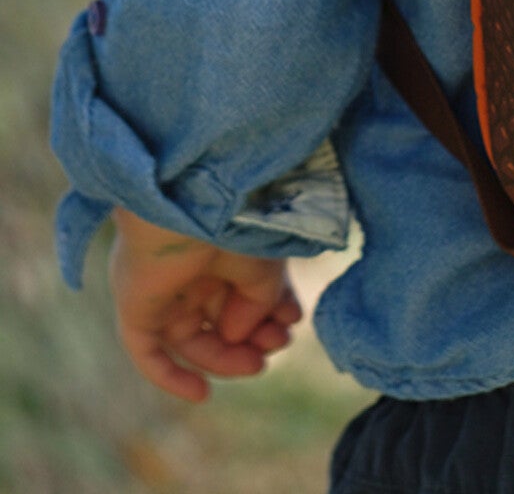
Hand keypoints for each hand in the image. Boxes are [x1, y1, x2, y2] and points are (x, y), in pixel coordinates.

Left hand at [109, 207, 302, 402]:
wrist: (194, 201)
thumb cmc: (233, 223)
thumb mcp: (263, 265)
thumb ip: (258, 304)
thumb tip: (239, 336)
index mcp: (219, 251)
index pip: (242, 292)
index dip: (270, 312)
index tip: (293, 320)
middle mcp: (189, 272)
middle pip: (219, 319)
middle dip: (251, 337)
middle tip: (277, 344)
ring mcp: (162, 292)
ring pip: (192, 339)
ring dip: (224, 357)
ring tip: (257, 364)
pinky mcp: (137, 308)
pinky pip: (148, 352)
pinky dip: (170, 376)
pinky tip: (201, 394)